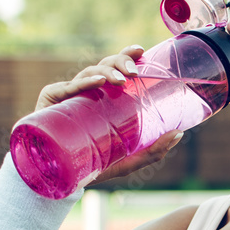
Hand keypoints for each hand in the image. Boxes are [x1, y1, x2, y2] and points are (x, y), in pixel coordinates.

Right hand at [32, 45, 184, 185]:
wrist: (59, 179)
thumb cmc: (92, 165)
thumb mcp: (127, 160)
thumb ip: (152, 151)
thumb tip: (179, 133)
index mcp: (103, 97)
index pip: (115, 69)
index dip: (127, 55)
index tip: (141, 50)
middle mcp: (86, 91)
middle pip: (104, 66)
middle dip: (120, 62)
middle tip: (134, 73)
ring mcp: (68, 95)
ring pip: (89, 72)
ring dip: (107, 71)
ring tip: (120, 80)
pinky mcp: (50, 101)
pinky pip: (67, 87)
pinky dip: (85, 82)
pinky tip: (98, 82)